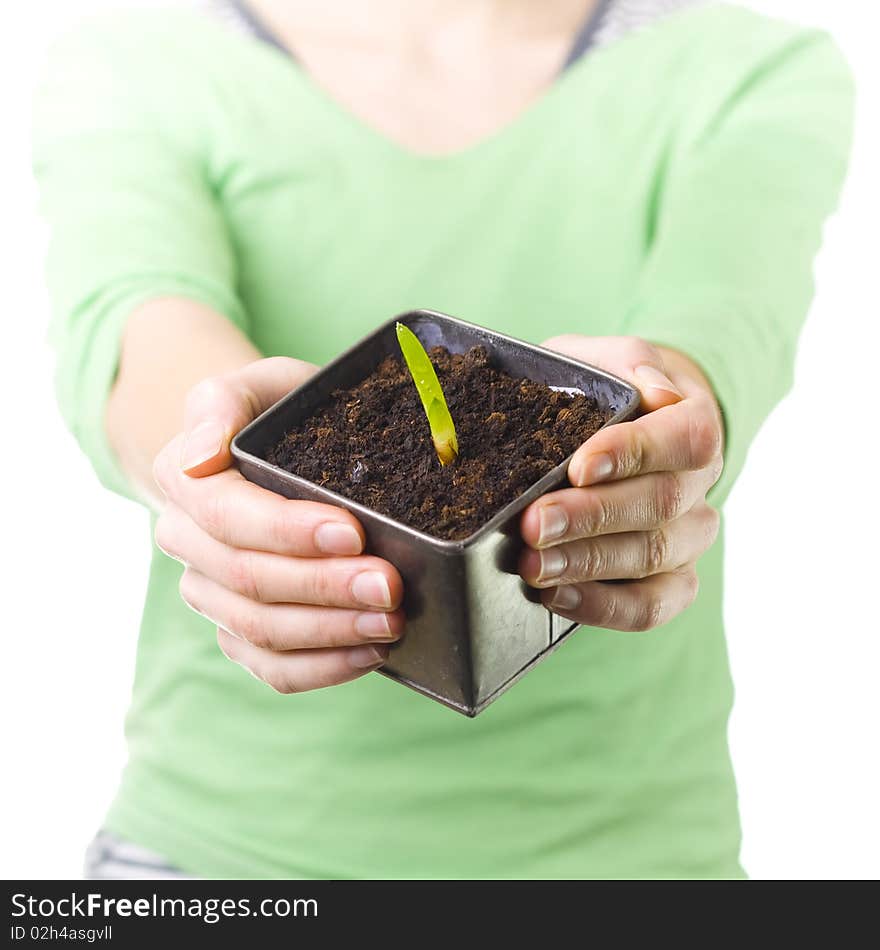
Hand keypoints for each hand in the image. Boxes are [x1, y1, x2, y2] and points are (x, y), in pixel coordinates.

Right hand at [152, 357, 404, 692]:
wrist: (264, 452)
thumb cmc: (274, 413)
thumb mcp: (257, 384)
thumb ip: (222, 403)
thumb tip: (199, 455)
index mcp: (184, 481)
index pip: (228, 516)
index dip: (289, 531)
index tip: (353, 533)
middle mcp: (186, 542)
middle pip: (249, 580)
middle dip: (325, 587)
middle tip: (390, 585)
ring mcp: (209, 591)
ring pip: (260, 630)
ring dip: (330, 632)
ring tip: (390, 621)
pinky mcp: (237, 629)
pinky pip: (270, 666)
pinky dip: (321, 668)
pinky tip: (369, 654)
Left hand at [519, 336, 723, 630]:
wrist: (617, 431)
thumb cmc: (602, 393)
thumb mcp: (601, 360)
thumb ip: (625, 362)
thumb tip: (657, 389)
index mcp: (695, 424)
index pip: (685, 439)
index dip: (634, 454)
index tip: (579, 465)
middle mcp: (699, 485)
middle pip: (661, 505)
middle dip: (592, 517)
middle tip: (535, 523)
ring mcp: (688, 537)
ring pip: (654, 559)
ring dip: (588, 564)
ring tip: (532, 565)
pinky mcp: (668, 581)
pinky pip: (650, 607)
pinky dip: (603, 607)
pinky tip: (555, 597)